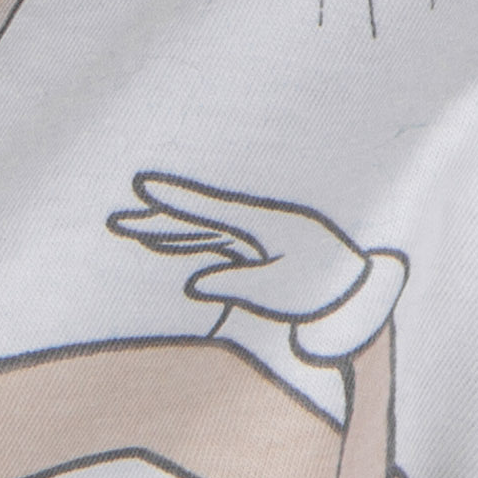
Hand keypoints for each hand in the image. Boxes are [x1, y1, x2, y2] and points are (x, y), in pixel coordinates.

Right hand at [110, 174, 371, 329]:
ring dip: (166, 229)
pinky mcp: (257, 250)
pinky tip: (163, 245)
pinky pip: (213, 241)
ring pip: (201, 229)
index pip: (210, 209)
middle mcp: (256, 223)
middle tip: (116, 219)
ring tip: (128, 228)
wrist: (360, 292)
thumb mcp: (281, 292)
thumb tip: (195, 284)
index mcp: (264, 224)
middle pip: (197, 217)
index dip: (175, 199)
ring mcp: (256, 235)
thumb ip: (236, 285)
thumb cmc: (325, 290)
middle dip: (157, 217)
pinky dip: (186, 242)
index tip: (143, 185)